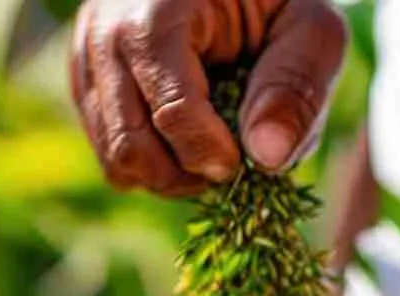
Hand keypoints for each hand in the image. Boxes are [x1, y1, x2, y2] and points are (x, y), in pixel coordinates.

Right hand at [69, 0, 346, 196]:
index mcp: (158, 12)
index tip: (250, 160)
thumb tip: (267, 158)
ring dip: (171, 176)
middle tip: (234, 163)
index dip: (216, 155)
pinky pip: (110, 153)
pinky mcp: (87, 80)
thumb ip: (298, 85)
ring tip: (215, 150)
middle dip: (190, 176)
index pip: (173, 114)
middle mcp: (106, 33)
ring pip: (115, 160)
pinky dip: (154, 163)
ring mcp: (87, 58)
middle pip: (132, 148)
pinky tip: (191, 138)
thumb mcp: (312, 26)